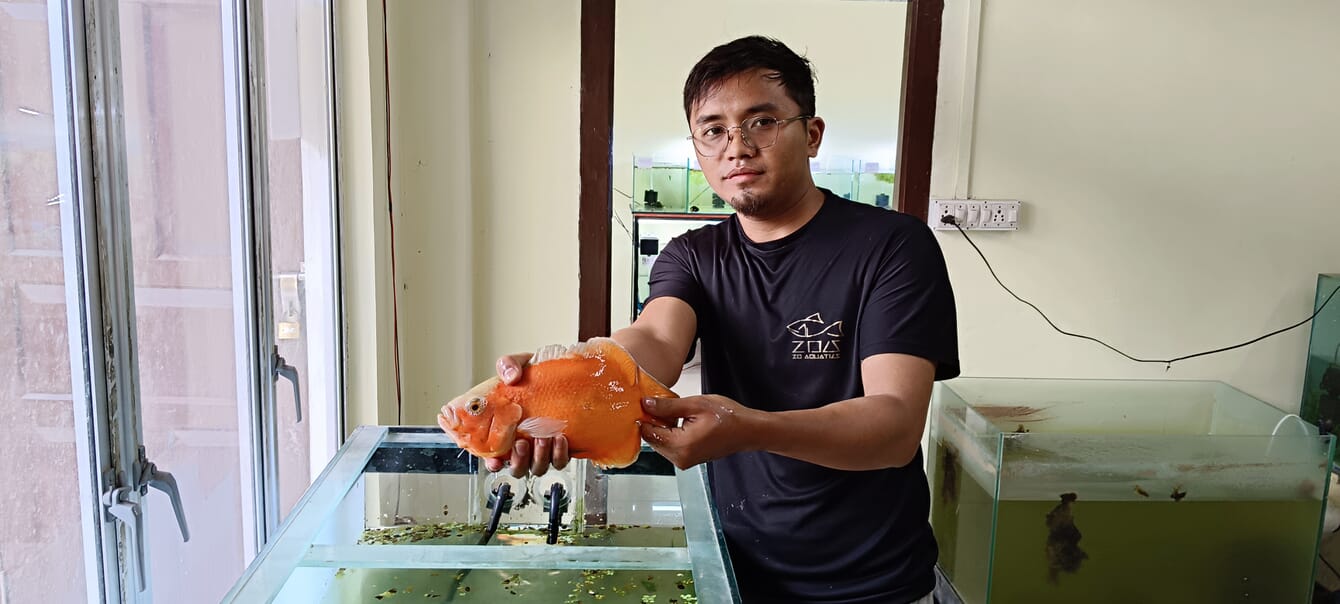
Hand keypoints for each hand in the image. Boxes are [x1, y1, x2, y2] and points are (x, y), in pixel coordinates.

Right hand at [482, 352, 570, 476]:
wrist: (560, 373)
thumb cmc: (533, 372)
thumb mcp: (517, 364)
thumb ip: (508, 365)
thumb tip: (511, 376)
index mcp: (504, 430)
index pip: (493, 456)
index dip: (492, 464)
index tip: (495, 461)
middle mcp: (522, 443)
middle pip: (517, 468)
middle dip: (519, 461)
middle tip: (522, 443)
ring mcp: (541, 446)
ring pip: (537, 467)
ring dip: (539, 457)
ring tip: (543, 437)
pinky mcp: (560, 446)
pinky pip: (559, 461)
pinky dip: (559, 454)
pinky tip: (560, 439)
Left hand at [639, 394, 756, 468]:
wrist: (748, 431)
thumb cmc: (728, 416)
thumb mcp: (696, 404)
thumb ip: (667, 406)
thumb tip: (646, 404)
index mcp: (681, 445)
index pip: (648, 433)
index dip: (645, 417)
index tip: (648, 403)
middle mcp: (680, 458)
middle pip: (653, 440)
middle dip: (655, 422)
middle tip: (666, 405)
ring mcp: (684, 461)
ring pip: (661, 443)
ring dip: (664, 428)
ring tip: (679, 414)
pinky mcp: (688, 460)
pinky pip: (671, 446)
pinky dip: (672, 434)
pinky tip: (683, 422)